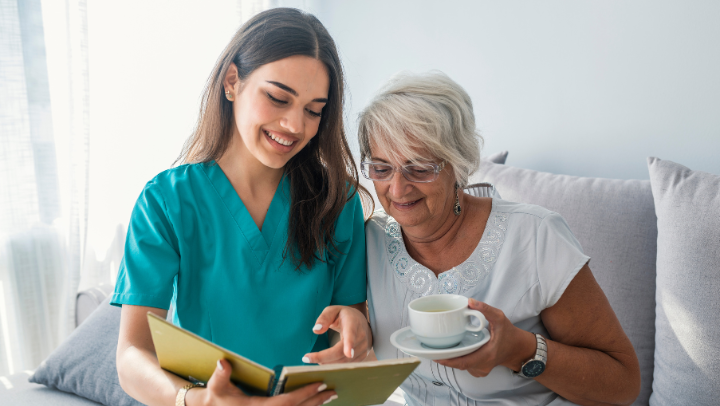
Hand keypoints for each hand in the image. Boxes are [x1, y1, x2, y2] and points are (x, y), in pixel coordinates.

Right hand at [186, 359, 337, 405]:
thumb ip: (220, 376)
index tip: (320, 384)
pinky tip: (315, 404)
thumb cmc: (217, 399)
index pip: (286, 403)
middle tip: (333, 390)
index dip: (304, 395)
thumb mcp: (215, 387)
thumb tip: (223, 363)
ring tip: (330, 396)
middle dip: (315, 401)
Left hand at [302, 305, 371, 364]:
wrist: (360, 323)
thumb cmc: (343, 316)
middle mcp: (361, 336)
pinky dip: (334, 365)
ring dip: (327, 362)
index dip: (350, 344)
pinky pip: (347, 365)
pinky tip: (324, 362)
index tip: (348, 353)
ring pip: (344, 361)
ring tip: (313, 359)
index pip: (351, 334)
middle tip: (306, 358)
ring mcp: (363, 348)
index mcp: (353, 323)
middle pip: (343, 352)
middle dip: (325, 357)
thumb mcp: (333, 310)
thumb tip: (316, 330)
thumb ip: (324, 317)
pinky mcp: (362, 357)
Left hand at [435, 299, 535, 376]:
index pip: (464, 362)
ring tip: (439, 348)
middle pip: (459, 365)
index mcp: (487, 355)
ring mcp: (481, 370)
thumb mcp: (499, 318)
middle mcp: (483, 366)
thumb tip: (470, 302)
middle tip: (432, 349)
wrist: (517, 349)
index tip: (436, 356)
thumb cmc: (509, 334)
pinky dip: (457, 359)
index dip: (448, 360)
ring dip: (450, 358)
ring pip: (461, 366)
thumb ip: (485, 309)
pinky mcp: (479, 370)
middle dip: (445, 358)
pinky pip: (464, 366)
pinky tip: (452, 351)